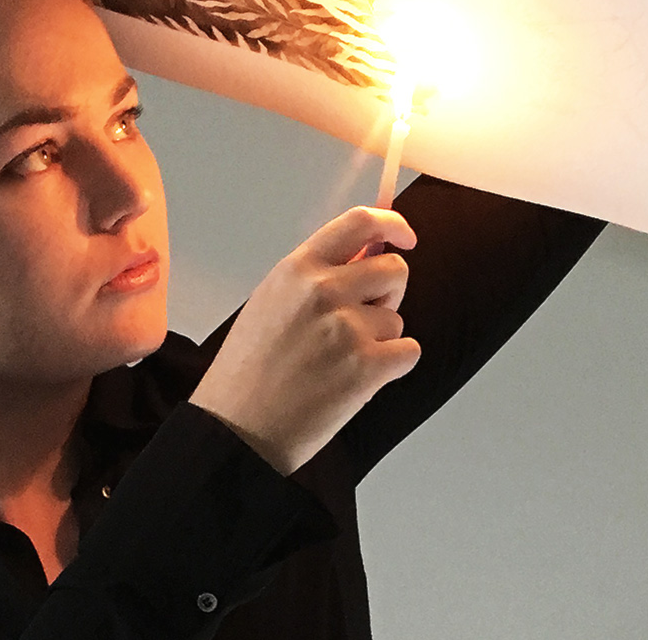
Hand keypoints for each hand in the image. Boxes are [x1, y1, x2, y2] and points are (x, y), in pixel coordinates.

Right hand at [189, 207, 419, 475]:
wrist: (239, 427)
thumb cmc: (249, 368)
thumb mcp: (271, 300)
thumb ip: (317, 273)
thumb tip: (366, 252)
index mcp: (297, 269)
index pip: (360, 222)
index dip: (393, 224)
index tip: (405, 235)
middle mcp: (323, 290)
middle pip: (394, 268)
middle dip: (388, 292)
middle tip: (361, 319)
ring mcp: (347, 327)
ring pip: (397, 318)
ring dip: (380, 339)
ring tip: (338, 361)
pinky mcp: (366, 367)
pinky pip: (409, 351)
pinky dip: (392, 366)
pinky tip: (355, 379)